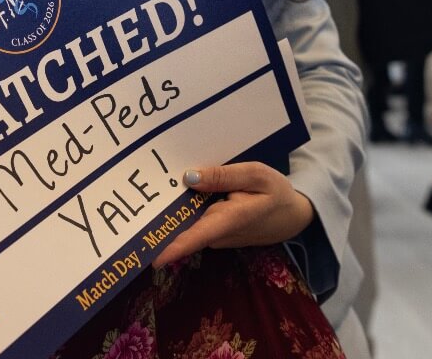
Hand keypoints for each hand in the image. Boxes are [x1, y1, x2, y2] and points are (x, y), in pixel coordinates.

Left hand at [152, 162, 313, 267]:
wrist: (294, 216)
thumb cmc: (277, 193)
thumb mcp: (257, 175)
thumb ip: (224, 176)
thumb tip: (190, 177)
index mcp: (229, 220)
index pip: (197, 237)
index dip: (174, 247)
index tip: (152, 257)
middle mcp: (218, 234)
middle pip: (183, 228)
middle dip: (160, 217)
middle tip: (137, 197)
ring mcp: (215, 237)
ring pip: (187, 223)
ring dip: (171, 209)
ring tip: (151, 185)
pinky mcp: (214, 234)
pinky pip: (195, 221)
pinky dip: (186, 208)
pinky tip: (177, 190)